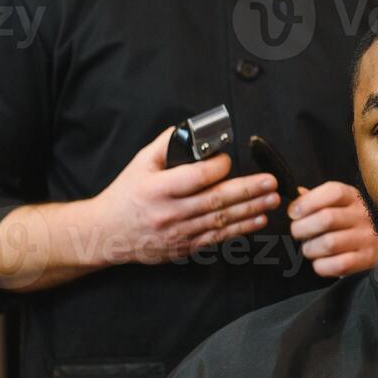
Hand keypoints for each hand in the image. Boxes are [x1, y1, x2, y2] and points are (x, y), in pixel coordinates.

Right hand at [87, 126, 279, 265]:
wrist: (105, 234)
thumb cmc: (124, 195)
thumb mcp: (139, 164)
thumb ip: (165, 146)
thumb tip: (190, 131)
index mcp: (156, 189)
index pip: (195, 178)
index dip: (217, 168)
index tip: (229, 160)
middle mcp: (169, 212)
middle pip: (215, 201)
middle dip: (247, 191)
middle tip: (270, 182)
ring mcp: (178, 233)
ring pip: (220, 221)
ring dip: (250, 210)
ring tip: (272, 199)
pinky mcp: (184, 247)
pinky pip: (217, 238)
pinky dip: (240, 229)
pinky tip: (258, 220)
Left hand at [288, 181, 377, 277]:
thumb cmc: (355, 222)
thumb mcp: (342, 204)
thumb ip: (318, 199)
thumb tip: (296, 193)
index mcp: (354, 197)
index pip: (332, 192)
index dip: (307, 202)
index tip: (294, 212)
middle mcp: (364, 216)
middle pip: (326, 218)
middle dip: (302, 228)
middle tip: (298, 233)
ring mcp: (368, 238)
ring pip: (329, 243)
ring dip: (310, 248)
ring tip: (310, 248)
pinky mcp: (368, 260)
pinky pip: (338, 265)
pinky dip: (321, 266)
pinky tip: (321, 262)